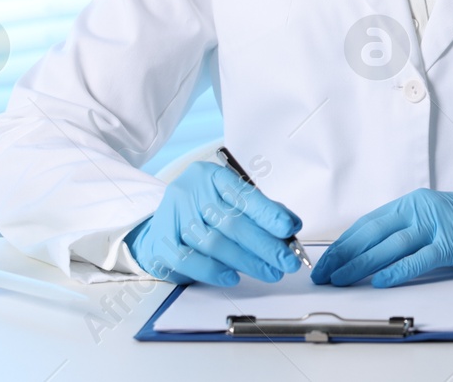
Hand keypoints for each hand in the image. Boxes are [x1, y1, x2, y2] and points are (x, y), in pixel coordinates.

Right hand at [124, 161, 302, 285]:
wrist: (164, 224)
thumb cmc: (205, 211)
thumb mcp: (232, 202)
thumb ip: (261, 210)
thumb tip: (291, 225)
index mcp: (211, 176)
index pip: (243, 194)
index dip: (267, 213)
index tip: (288, 230)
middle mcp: (191, 192)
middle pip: (232, 222)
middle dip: (265, 245)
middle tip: (287, 261)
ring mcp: (174, 217)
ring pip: (214, 243)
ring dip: (246, 261)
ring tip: (270, 272)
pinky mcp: (162, 242)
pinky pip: (189, 260)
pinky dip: (213, 270)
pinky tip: (232, 277)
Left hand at [311, 189, 452, 287]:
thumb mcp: (432, 221)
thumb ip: (405, 232)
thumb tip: (370, 255)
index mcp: (412, 203)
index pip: (367, 223)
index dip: (343, 243)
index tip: (325, 261)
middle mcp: (420, 208)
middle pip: (372, 233)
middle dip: (344, 255)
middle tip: (324, 274)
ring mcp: (437, 223)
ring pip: (390, 246)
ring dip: (362, 265)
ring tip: (342, 280)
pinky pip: (419, 258)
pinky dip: (398, 270)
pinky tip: (382, 281)